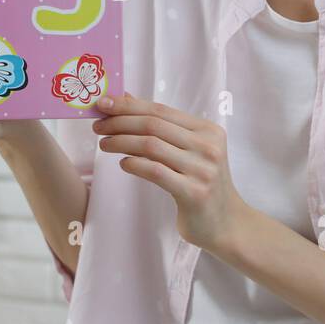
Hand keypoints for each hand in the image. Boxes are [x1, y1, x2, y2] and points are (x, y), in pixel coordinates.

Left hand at [92, 92, 249, 253]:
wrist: (226, 223)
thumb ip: (162, 127)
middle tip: (98, 126)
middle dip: (120, 122)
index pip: (161, 110)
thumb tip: (126, 99)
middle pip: (153, 125)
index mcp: (208, 130)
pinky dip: (134, 165)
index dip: (129, 105)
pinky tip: (123, 164)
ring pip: (151, 146)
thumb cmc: (202, 184)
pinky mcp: (193, 192)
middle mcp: (207, 146)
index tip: (103, 104)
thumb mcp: (188, 150)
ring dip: (121, 142)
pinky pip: (155, 172)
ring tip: (105, 144)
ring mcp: (202, 169)